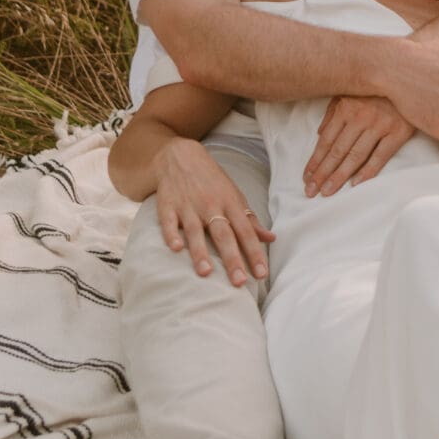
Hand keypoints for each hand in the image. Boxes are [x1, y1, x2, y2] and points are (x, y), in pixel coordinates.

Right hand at [152, 136, 273, 287]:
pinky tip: (176, 248)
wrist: (181, 156)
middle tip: (238, 282)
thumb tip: (271, 239)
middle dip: (232, 259)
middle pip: (223, 235)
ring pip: (195, 231)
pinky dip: (171, 233)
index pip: (246, 232)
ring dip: (200, 251)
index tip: (261, 274)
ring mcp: (188, 205)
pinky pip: (169, 221)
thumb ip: (251, 220)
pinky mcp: (167, 205)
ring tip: (206, 273)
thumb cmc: (212, 181)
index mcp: (231, 204)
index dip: (254, 253)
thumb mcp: (234, 196)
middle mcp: (211, 205)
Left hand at [304, 97, 413, 197]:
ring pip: (355, 156)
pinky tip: (355, 184)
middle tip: (311, 191)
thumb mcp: (350, 92)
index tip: (306, 177)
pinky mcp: (398, 132)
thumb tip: (319, 133)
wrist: (411, 81)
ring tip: (327, 191)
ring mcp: (380, 125)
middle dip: (322, 173)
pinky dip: (368, 171)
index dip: (315, 160)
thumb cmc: (376, 88)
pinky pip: (380, 156)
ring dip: (339, 176)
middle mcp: (360, 116)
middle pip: (337, 150)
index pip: (326, 140)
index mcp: (346, 107)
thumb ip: (333, 112)